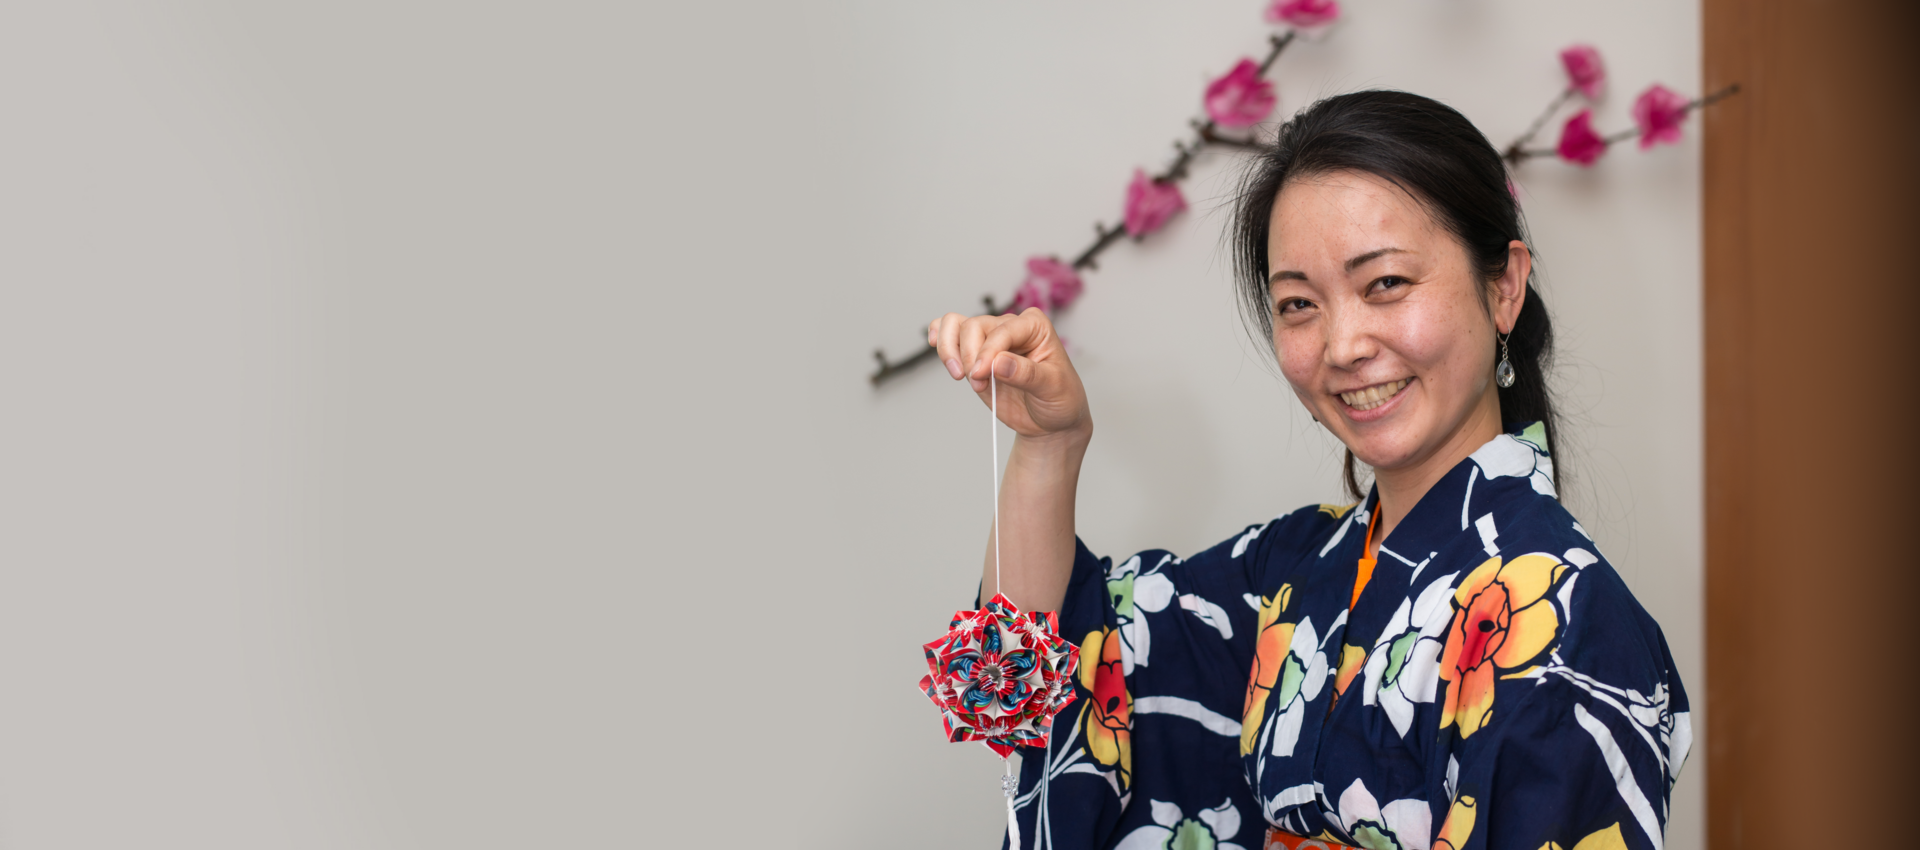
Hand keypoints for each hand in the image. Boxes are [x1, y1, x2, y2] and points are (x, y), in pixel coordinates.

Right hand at [928, 308, 1090, 441]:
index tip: (981, 375)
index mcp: (1034, 326)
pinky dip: (940, 338)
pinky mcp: (975, 355)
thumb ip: (1027, 374)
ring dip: (951, 350)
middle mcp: (1010, 327)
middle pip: (973, 326)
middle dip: (970, 357)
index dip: (988, 352)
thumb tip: (998, 363)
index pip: (1002, 330)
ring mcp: (990, 340)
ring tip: (959, 374)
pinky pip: (950, 333)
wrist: (1050, 421)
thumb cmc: (1060, 399)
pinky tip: (936, 346)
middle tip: (979, 384)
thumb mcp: (1053, 388)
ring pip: (956, 326)